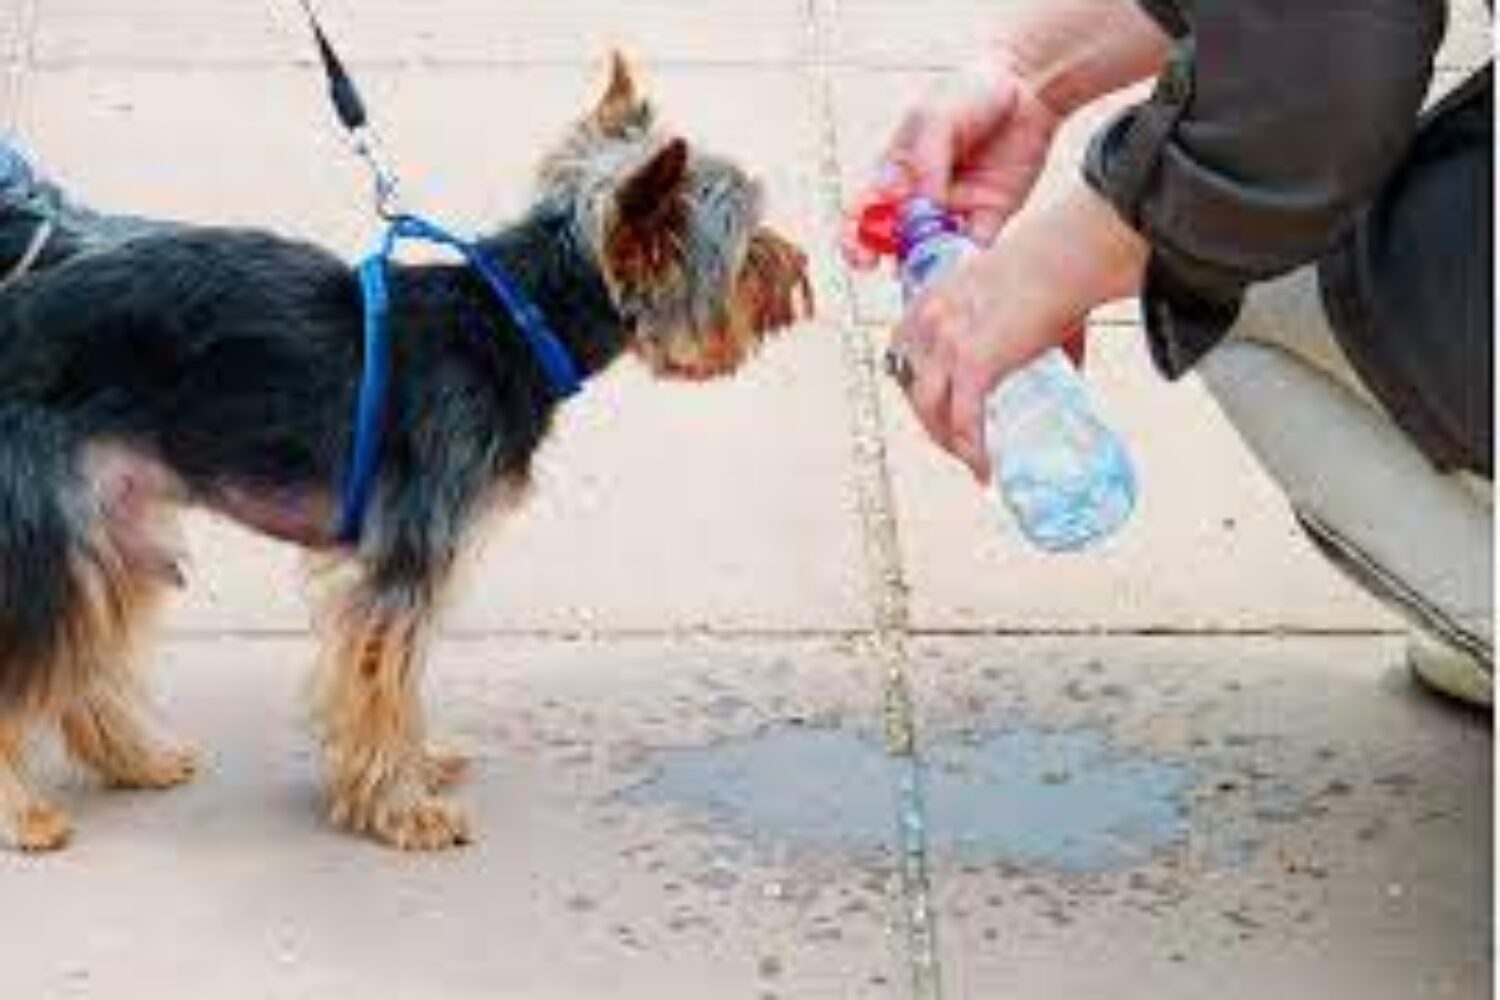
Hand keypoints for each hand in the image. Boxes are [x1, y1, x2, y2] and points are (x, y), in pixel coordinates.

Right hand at [841, 50, 1063, 267]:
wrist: (1027, 85)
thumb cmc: (972, 92)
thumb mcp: (936, 118)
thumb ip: (923, 163)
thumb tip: (918, 209)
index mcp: (897, 170)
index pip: (865, 210)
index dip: (855, 235)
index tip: (859, 252)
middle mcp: (920, 195)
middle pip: (891, 239)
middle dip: (881, 258)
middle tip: (882, 268)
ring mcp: (953, 210)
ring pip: (928, 250)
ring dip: (922, 266)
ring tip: (923, 273)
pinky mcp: (988, 217)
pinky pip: (972, 248)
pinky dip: (964, 262)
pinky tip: (960, 265)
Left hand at [888, 183, 1148, 480]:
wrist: (1068, 253)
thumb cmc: (1055, 262)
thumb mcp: (1016, 292)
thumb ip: (1025, 328)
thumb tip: (1066, 371)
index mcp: (932, 298)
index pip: (904, 352)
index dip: (916, 383)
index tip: (936, 404)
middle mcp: (929, 320)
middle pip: (911, 385)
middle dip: (930, 420)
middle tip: (958, 441)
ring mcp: (947, 342)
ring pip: (929, 410)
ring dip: (946, 441)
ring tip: (972, 459)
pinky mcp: (975, 362)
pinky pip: (964, 419)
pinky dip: (973, 450)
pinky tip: (984, 468)